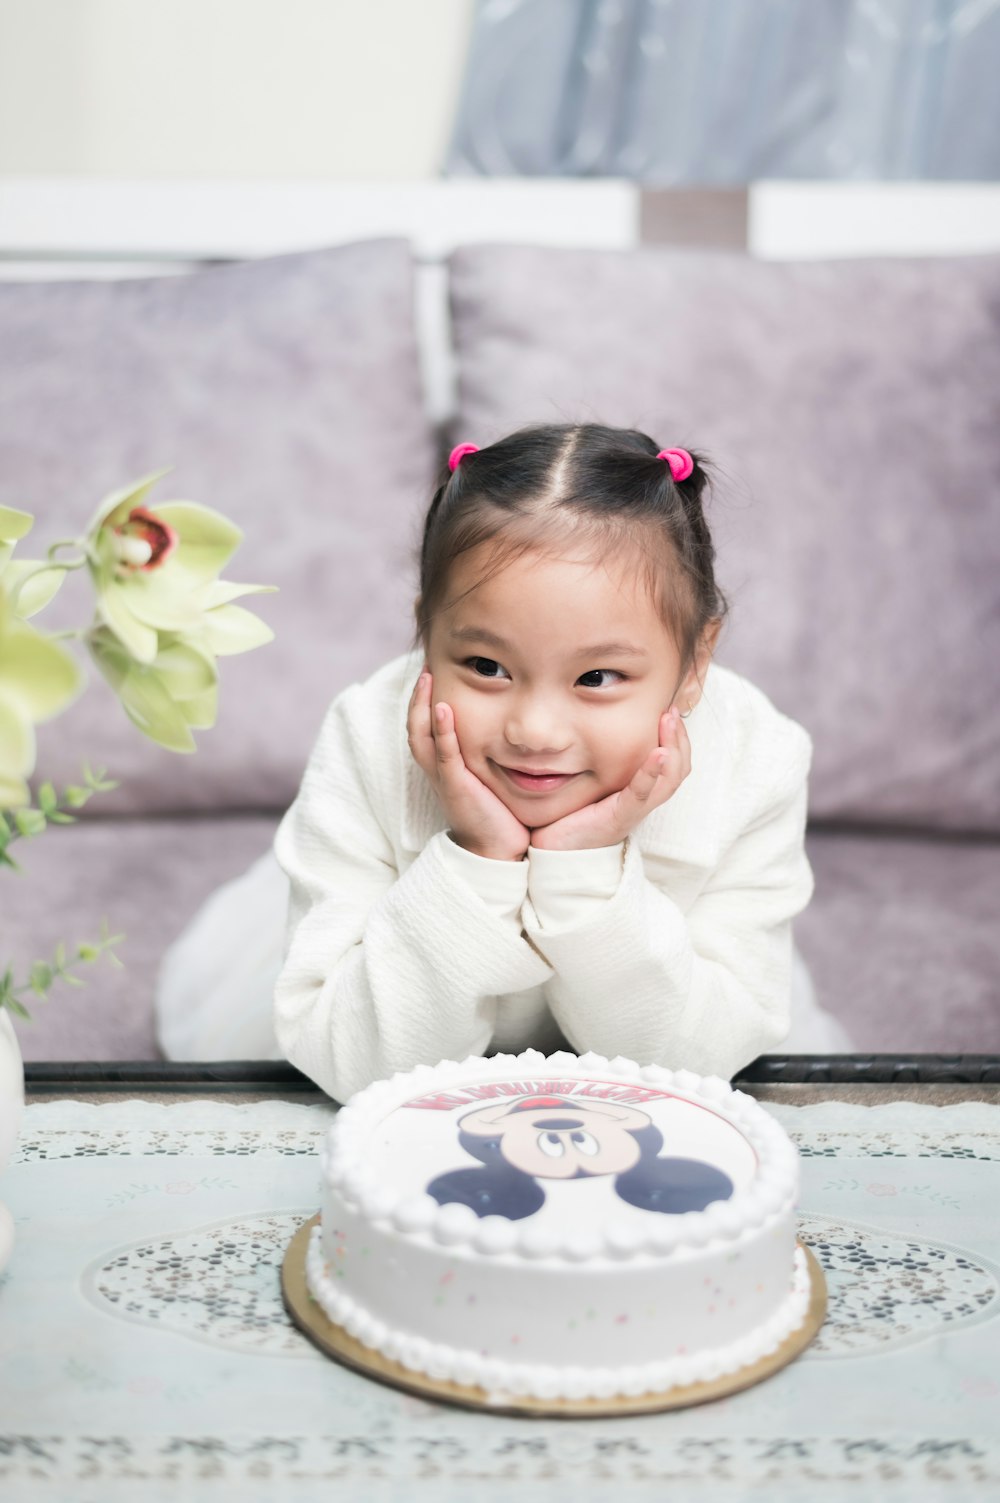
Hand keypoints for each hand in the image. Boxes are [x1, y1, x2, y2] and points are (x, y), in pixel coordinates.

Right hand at [406, 670, 530, 860]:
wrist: (497, 851)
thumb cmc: (498, 815)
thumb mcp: (491, 777)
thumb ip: (491, 754)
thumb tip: (510, 729)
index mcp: (444, 767)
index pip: (425, 728)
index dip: (425, 701)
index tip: (433, 674)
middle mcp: (438, 771)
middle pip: (415, 727)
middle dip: (417, 697)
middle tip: (425, 667)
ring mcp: (444, 778)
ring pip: (421, 737)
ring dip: (422, 706)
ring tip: (427, 678)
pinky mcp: (456, 787)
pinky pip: (444, 755)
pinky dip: (442, 731)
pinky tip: (443, 709)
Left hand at [530, 706, 690, 851]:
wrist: (553, 849)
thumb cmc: (570, 814)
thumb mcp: (591, 780)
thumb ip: (599, 756)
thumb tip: (593, 719)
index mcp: (639, 791)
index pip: (673, 763)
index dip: (677, 737)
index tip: (669, 709)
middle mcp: (642, 801)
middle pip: (679, 770)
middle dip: (679, 738)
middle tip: (671, 710)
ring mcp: (633, 811)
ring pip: (669, 781)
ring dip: (672, 749)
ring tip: (669, 723)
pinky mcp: (619, 818)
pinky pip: (641, 795)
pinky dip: (651, 774)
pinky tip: (657, 754)